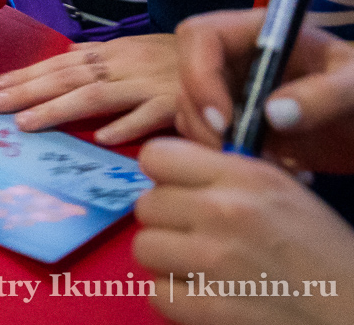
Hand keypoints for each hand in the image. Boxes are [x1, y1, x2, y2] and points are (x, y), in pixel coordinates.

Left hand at [0, 34, 178, 144]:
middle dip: (29, 91)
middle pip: (70, 78)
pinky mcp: (179, 104)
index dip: (29, 73)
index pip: (64, 63)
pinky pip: (151, 115)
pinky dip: (128, 125)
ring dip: (60, 109)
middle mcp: (126, 65)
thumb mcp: (141, 50)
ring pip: (98, 95)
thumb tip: (70, 52)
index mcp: (116, 52)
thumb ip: (105, 55)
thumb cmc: (186, 61)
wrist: (240, 58)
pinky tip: (102, 138)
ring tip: (27, 124)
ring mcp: (150, 84)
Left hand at [134, 137, 353, 323]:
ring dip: (167, 260)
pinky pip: (157, 293)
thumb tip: (171, 171)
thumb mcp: (281, 191)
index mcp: (245, 176)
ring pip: (144, 248)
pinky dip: (175, 297)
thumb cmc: (322, 251)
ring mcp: (213, 261)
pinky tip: (204, 295)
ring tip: (199, 267)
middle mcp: (224, 211)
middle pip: (146, 205)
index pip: (156, 157)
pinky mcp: (209, 309)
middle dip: (167, 221)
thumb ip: (225, 175)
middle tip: (195, 235)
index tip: (179, 191)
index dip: (164, 176)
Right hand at [176, 11, 353, 173]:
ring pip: (192, 115)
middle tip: (241, 154)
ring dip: (219, 146)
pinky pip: (210, 141)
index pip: (200, 36)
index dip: (199, 74)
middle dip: (205, 121)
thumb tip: (273, 115)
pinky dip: (232, 160)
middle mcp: (234, 58)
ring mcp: (231, 92)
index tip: (225, 120)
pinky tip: (280, 170)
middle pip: (187, 80)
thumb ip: (323, 94)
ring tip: (276, 166)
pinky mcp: (236, 124)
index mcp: (258, 32)